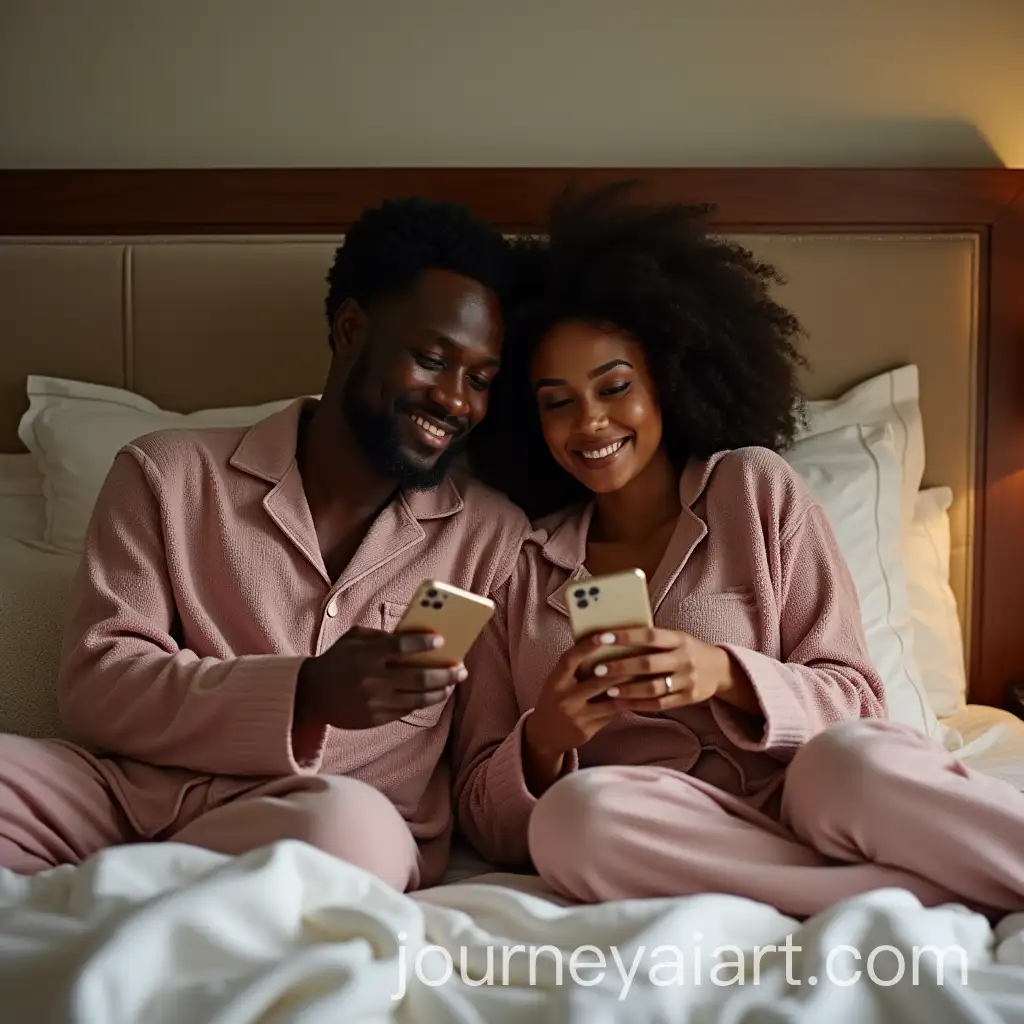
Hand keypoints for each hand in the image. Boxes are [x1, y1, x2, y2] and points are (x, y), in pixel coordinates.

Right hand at [295, 626, 465, 729]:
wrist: (311, 694)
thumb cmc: (337, 660)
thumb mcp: (354, 639)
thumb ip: (381, 636)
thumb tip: (415, 637)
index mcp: (366, 655)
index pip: (401, 646)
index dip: (423, 643)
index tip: (441, 640)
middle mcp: (372, 679)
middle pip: (418, 677)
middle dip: (445, 673)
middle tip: (461, 669)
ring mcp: (374, 702)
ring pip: (417, 698)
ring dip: (440, 691)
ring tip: (452, 684)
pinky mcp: (374, 719)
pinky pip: (406, 710)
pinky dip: (422, 701)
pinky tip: (432, 694)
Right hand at [521, 633, 626, 791]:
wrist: (544, 735)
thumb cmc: (555, 701)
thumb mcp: (557, 683)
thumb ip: (574, 670)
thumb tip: (602, 646)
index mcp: (555, 682)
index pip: (570, 660)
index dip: (586, 646)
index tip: (603, 635)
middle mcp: (564, 699)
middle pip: (597, 681)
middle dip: (620, 669)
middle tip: (640, 656)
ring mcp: (577, 716)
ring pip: (610, 700)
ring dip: (629, 688)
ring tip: (646, 676)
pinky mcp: (587, 730)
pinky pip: (611, 714)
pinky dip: (626, 704)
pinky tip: (639, 696)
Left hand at [587, 628, 759, 715]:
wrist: (720, 669)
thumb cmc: (686, 650)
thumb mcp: (675, 638)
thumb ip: (652, 639)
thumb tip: (615, 636)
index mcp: (678, 639)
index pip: (649, 635)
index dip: (625, 636)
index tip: (602, 638)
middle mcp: (684, 658)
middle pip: (648, 664)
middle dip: (621, 667)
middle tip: (597, 670)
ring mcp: (687, 680)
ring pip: (653, 688)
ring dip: (628, 690)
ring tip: (607, 691)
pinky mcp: (688, 698)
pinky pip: (660, 703)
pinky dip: (639, 705)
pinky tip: (622, 704)